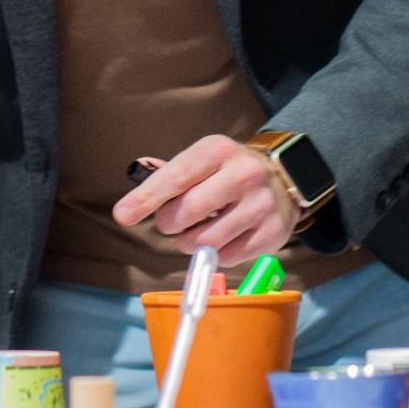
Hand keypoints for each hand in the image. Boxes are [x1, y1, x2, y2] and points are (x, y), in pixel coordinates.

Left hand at [110, 134, 296, 265]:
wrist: (285, 177)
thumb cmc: (227, 170)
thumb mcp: (203, 159)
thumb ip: (169, 177)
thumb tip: (130, 206)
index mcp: (219, 150)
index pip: (176, 176)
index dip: (146, 198)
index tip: (123, 215)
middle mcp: (243, 174)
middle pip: (188, 211)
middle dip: (169, 223)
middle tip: (171, 222)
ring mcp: (260, 206)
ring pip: (205, 240)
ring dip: (189, 242)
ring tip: (197, 229)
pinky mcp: (271, 234)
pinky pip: (226, 257)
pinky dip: (215, 253)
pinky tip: (223, 235)